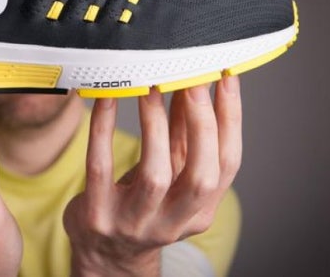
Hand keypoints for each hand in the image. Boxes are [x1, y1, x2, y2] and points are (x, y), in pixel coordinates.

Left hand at [62, 77, 242, 275]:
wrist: (103, 253)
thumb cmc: (140, 202)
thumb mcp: (169, 172)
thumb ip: (181, 134)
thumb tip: (193, 84)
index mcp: (199, 210)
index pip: (226, 164)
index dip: (231, 119)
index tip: (226, 77)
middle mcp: (172, 222)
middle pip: (201, 177)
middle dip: (202, 125)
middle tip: (192, 80)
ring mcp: (134, 223)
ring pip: (154, 175)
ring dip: (154, 124)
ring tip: (150, 86)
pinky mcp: (98, 215)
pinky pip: (101, 168)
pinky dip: (104, 131)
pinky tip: (107, 101)